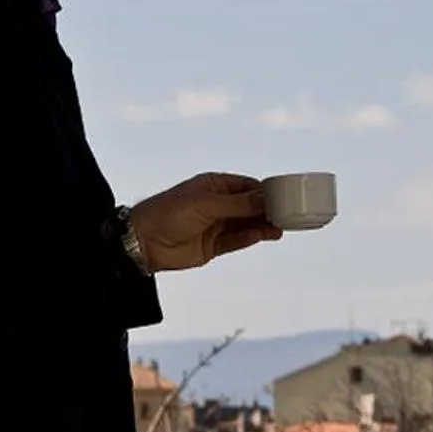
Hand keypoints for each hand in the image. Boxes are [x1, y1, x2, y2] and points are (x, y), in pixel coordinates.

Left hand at [129, 173, 281, 272]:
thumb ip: (239, 204)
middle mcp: (217, 204)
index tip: (284, 197)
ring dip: (263, 225)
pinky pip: (238, 240)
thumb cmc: (169, 213)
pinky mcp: (214, 246)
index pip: (247, 187)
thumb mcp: (207, 204)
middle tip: (289, 214)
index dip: (265, 192)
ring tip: (282, 227)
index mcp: (214, 186)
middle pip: (250, 207)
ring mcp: (216, 225)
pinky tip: (266, 235)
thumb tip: (267, 197)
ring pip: (246, 224)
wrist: (143, 242)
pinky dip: (252, 238)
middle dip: (268, 210)